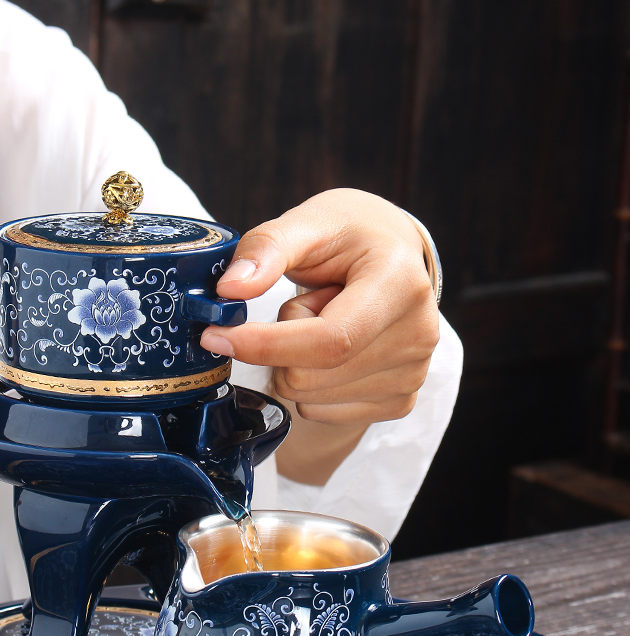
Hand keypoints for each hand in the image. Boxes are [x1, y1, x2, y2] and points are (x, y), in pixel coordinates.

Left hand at [200, 189, 439, 482]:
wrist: (392, 255)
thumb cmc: (350, 236)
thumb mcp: (308, 222)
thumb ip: (266, 248)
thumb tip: (229, 289)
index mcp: (400, 284)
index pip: (330, 339)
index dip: (266, 345)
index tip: (217, 336)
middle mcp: (418, 333)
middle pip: (311, 375)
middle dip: (279, 345)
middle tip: (303, 304)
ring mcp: (414, 372)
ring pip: (311, 398)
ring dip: (295, 363)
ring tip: (324, 321)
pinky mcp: (401, 399)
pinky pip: (324, 413)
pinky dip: (310, 386)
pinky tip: (334, 349)